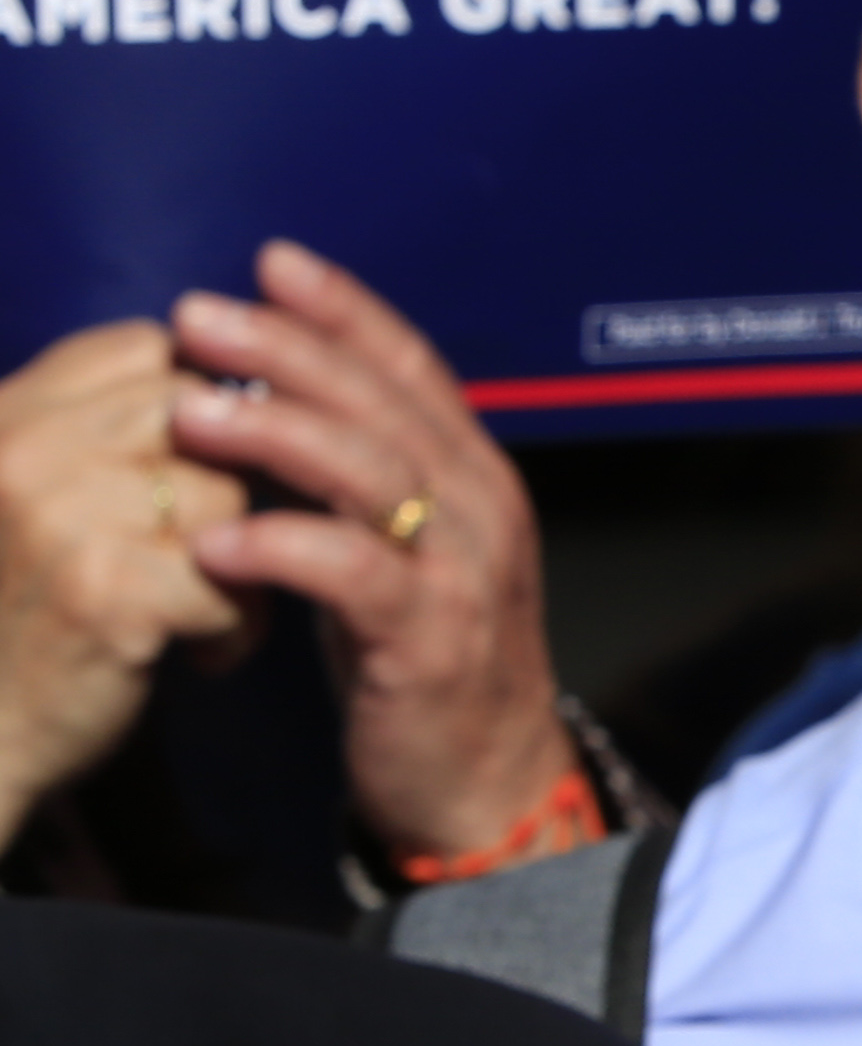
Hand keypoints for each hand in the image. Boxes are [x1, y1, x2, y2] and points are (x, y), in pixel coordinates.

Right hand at [0, 323, 252, 846]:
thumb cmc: (29, 610)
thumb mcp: (39, 493)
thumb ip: (103, 429)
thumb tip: (236, 383)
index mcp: (6, 413)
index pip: (146, 347)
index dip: (203, 406)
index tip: (204, 470)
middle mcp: (21, 449)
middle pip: (203, 413)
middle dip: (230, 482)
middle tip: (217, 550)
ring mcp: (58, 516)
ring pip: (228, 496)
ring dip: (243, 562)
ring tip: (199, 610)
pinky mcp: (105, 592)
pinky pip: (235, 580)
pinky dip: (238, 628)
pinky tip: (198, 657)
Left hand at [168, 242, 583, 866]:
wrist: (488, 783)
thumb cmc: (422, 663)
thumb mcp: (400, 550)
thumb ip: (359, 480)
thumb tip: (274, 399)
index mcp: (476, 478)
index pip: (414, 369)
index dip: (346, 311)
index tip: (270, 262)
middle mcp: (483, 511)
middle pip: (384, 405)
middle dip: (288, 352)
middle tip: (196, 318)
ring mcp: (464, 574)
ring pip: (373, 474)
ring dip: (276, 435)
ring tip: (188, 415)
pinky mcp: (430, 643)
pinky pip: (354, 576)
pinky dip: (283, 551)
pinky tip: (215, 546)